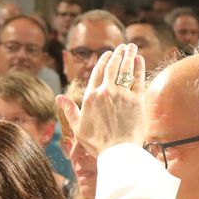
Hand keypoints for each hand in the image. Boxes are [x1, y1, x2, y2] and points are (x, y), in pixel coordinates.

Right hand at [57, 43, 145, 157]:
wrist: (118, 152)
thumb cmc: (97, 143)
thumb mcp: (78, 127)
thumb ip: (69, 110)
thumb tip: (59, 97)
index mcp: (91, 97)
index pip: (97, 72)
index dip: (104, 60)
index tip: (109, 53)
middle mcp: (105, 92)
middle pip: (112, 66)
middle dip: (118, 54)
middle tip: (123, 47)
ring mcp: (122, 94)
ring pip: (125, 68)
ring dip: (129, 55)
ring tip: (132, 47)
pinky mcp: (137, 99)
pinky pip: (138, 78)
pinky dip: (139, 66)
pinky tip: (140, 60)